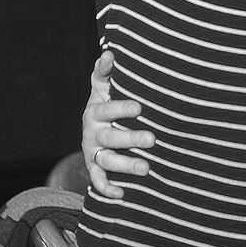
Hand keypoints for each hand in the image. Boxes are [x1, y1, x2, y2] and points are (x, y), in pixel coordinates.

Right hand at [80, 49, 153, 198]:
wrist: (93, 128)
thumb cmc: (106, 102)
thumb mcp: (103, 87)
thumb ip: (104, 72)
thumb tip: (109, 52)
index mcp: (95, 110)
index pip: (107, 109)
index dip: (121, 109)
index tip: (139, 108)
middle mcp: (92, 133)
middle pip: (110, 138)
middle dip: (131, 139)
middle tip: (152, 139)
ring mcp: (93, 152)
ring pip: (108, 160)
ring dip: (126, 165)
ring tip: (146, 168)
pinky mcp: (94, 168)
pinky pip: (98, 181)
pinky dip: (107, 188)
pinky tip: (122, 194)